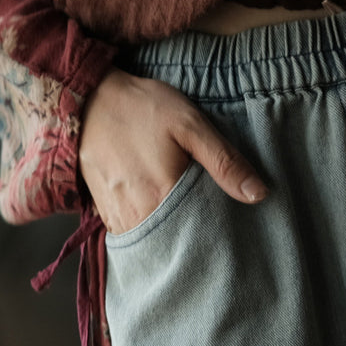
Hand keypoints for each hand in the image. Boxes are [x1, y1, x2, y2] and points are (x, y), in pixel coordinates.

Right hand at [78, 69, 268, 234]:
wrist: (86, 99)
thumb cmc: (142, 108)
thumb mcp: (190, 124)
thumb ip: (225, 161)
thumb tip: (259, 194)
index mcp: (164, 195)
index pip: (201, 235)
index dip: (217, 238)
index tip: (229, 236)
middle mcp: (140, 214)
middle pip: (177, 245)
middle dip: (194, 244)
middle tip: (210, 236)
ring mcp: (120, 218)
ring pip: (154, 246)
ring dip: (171, 242)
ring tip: (187, 230)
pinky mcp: (107, 215)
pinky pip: (133, 238)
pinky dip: (149, 236)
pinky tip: (162, 224)